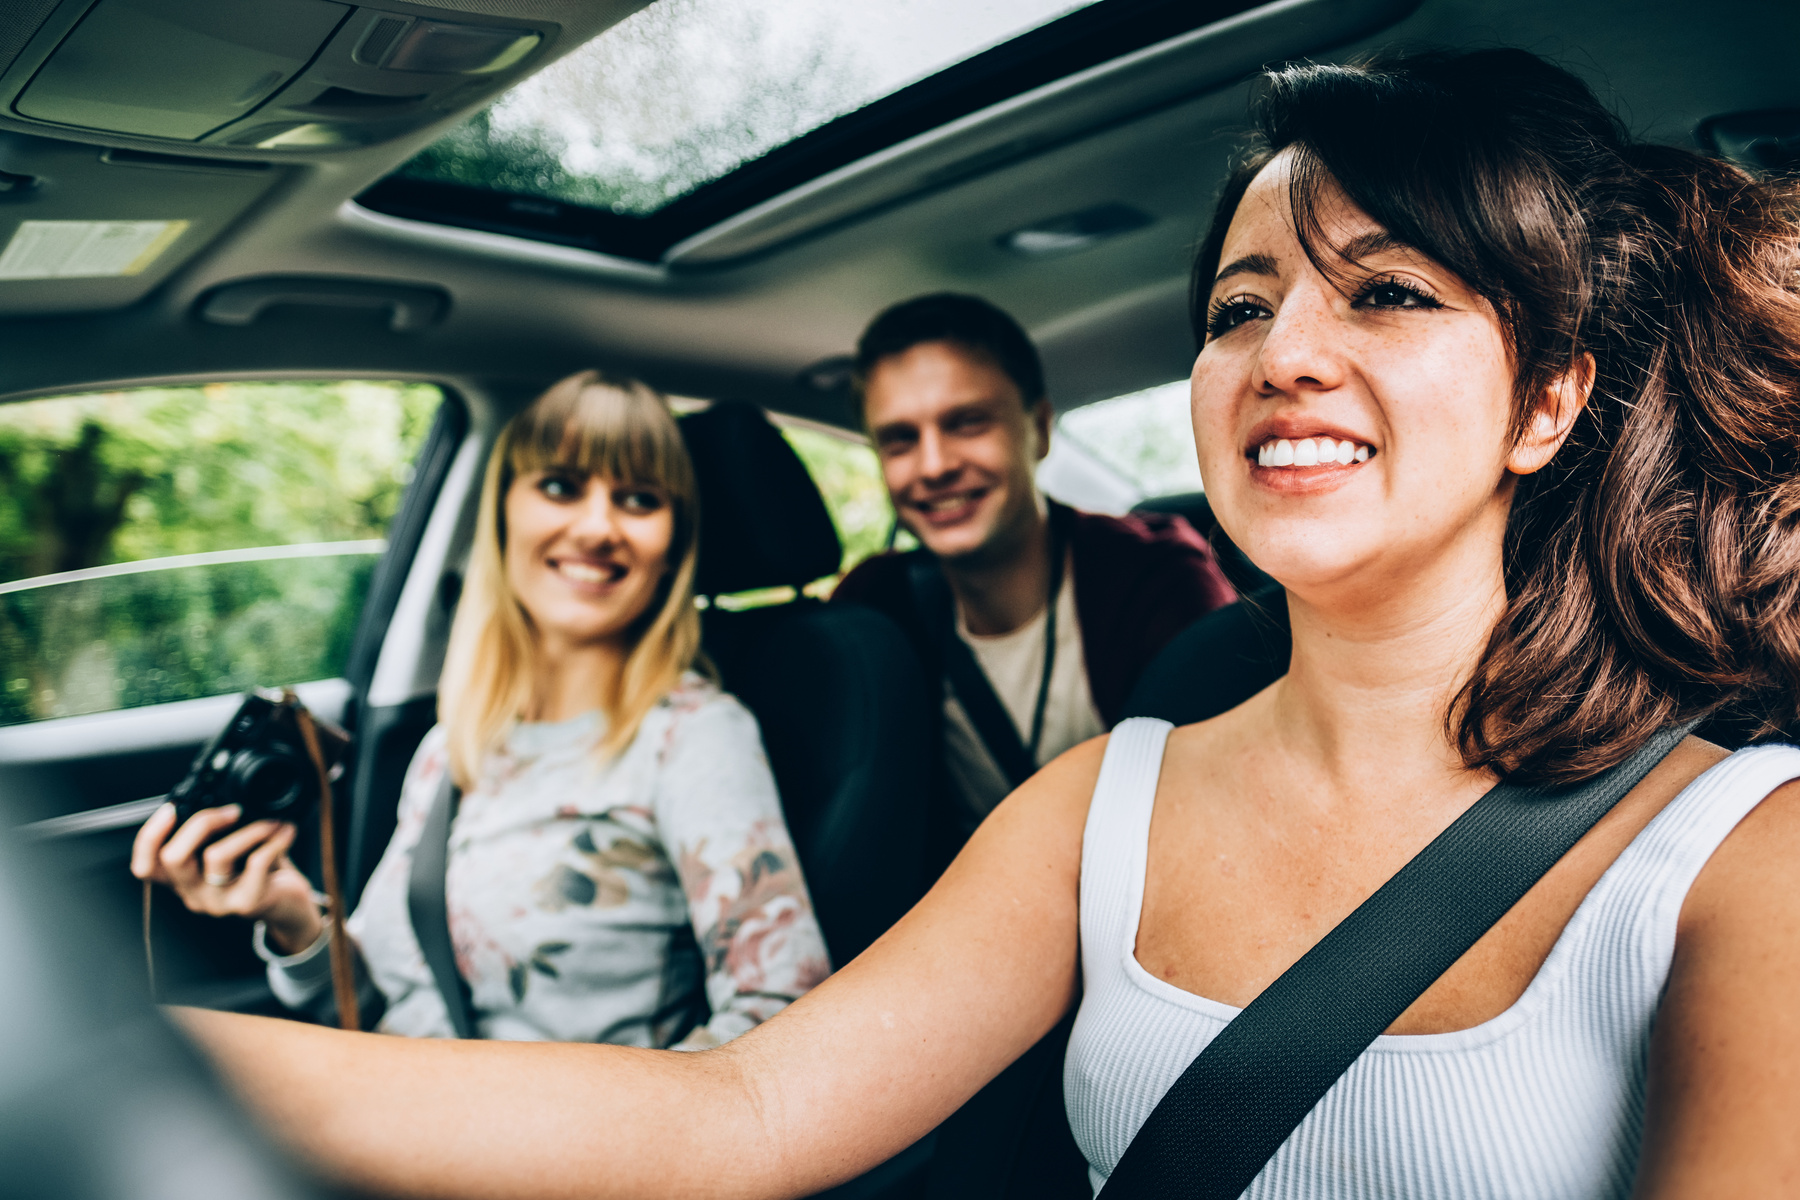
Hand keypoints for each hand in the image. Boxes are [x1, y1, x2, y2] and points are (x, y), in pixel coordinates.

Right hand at [131, 803, 323, 954]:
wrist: (290, 903)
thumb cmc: (260, 872)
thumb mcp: (232, 851)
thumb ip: (217, 833)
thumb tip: (220, 797)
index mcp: (184, 878)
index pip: (146, 866)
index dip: (149, 837)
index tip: (170, 809)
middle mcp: (194, 893)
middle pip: (173, 858)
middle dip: (201, 823)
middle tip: (232, 811)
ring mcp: (218, 901)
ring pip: (216, 856)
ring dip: (248, 830)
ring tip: (271, 822)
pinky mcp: (247, 903)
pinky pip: (256, 863)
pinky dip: (274, 840)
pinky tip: (286, 831)